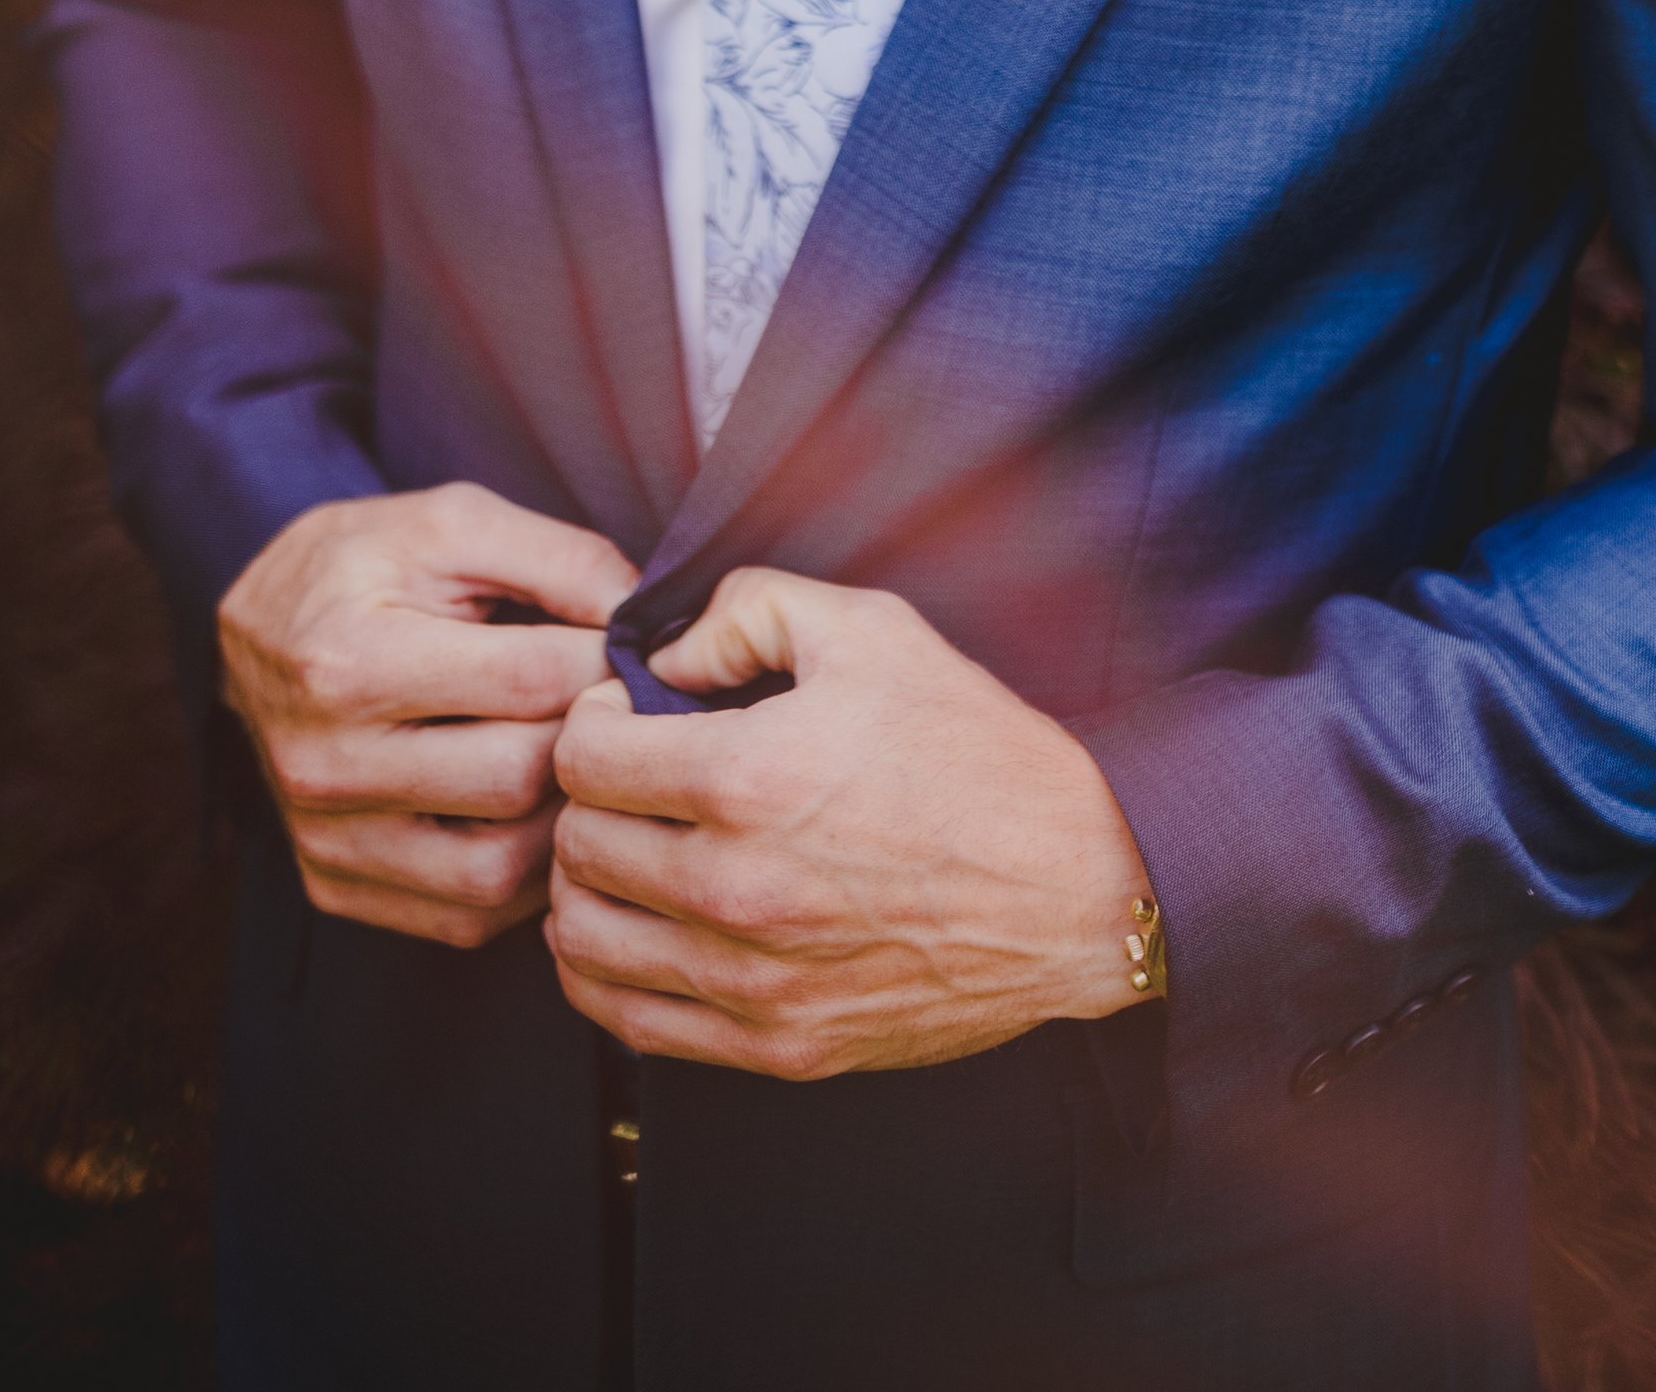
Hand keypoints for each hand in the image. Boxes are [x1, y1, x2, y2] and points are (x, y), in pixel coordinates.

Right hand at [219, 482, 635, 947]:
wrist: (256, 625)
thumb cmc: (364, 563)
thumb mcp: (454, 521)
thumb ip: (560, 558)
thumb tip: (646, 620)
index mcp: (350, 661)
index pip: (526, 682)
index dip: (603, 662)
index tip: (626, 647)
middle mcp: (326, 764)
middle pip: (515, 780)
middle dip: (585, 739)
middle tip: (612, 709)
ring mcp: (326, 839)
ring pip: (496, 869)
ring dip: (562, 820)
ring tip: (578, 764)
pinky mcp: (333, 886)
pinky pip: (462, 918)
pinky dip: (521, 877)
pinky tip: (535, 816)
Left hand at [544, 569, 1155, 1077]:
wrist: (1078, 889)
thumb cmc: (979, 753)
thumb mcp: (875, 630)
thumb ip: (749, 609)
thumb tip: (667, 655)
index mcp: (750, 778)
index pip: (583, 754)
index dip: (593, 717)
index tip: (629, 713)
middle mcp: (736, 889)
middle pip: (576, 845)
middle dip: (588, 797)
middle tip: (633, 777)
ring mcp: (754, 981)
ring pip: (583, 941)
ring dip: (586, 887)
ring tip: (630, 850)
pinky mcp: (778, 1046)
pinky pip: (630, 1022)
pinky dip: (606, 973)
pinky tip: (641, 927)